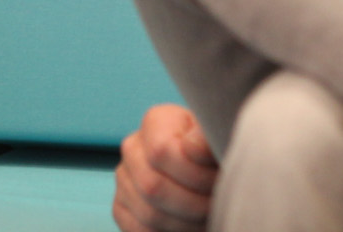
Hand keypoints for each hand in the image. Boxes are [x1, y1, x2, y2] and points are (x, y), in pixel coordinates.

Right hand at [114, 104, 217, 231]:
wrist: (213, 173)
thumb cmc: (218, 157)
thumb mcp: (219, 141)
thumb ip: (208, 140)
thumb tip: (193, 146)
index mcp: (157, 121)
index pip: (162, 151)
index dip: (197, 174)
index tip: (220, 179)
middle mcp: (133, 147)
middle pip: (153, 186)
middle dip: (194, 203)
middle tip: (218, 204)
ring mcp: (124, 178)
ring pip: (149, 213)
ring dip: (186, 223)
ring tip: (208, 217)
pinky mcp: (121, 207)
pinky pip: (140, 229)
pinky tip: (190, 226)